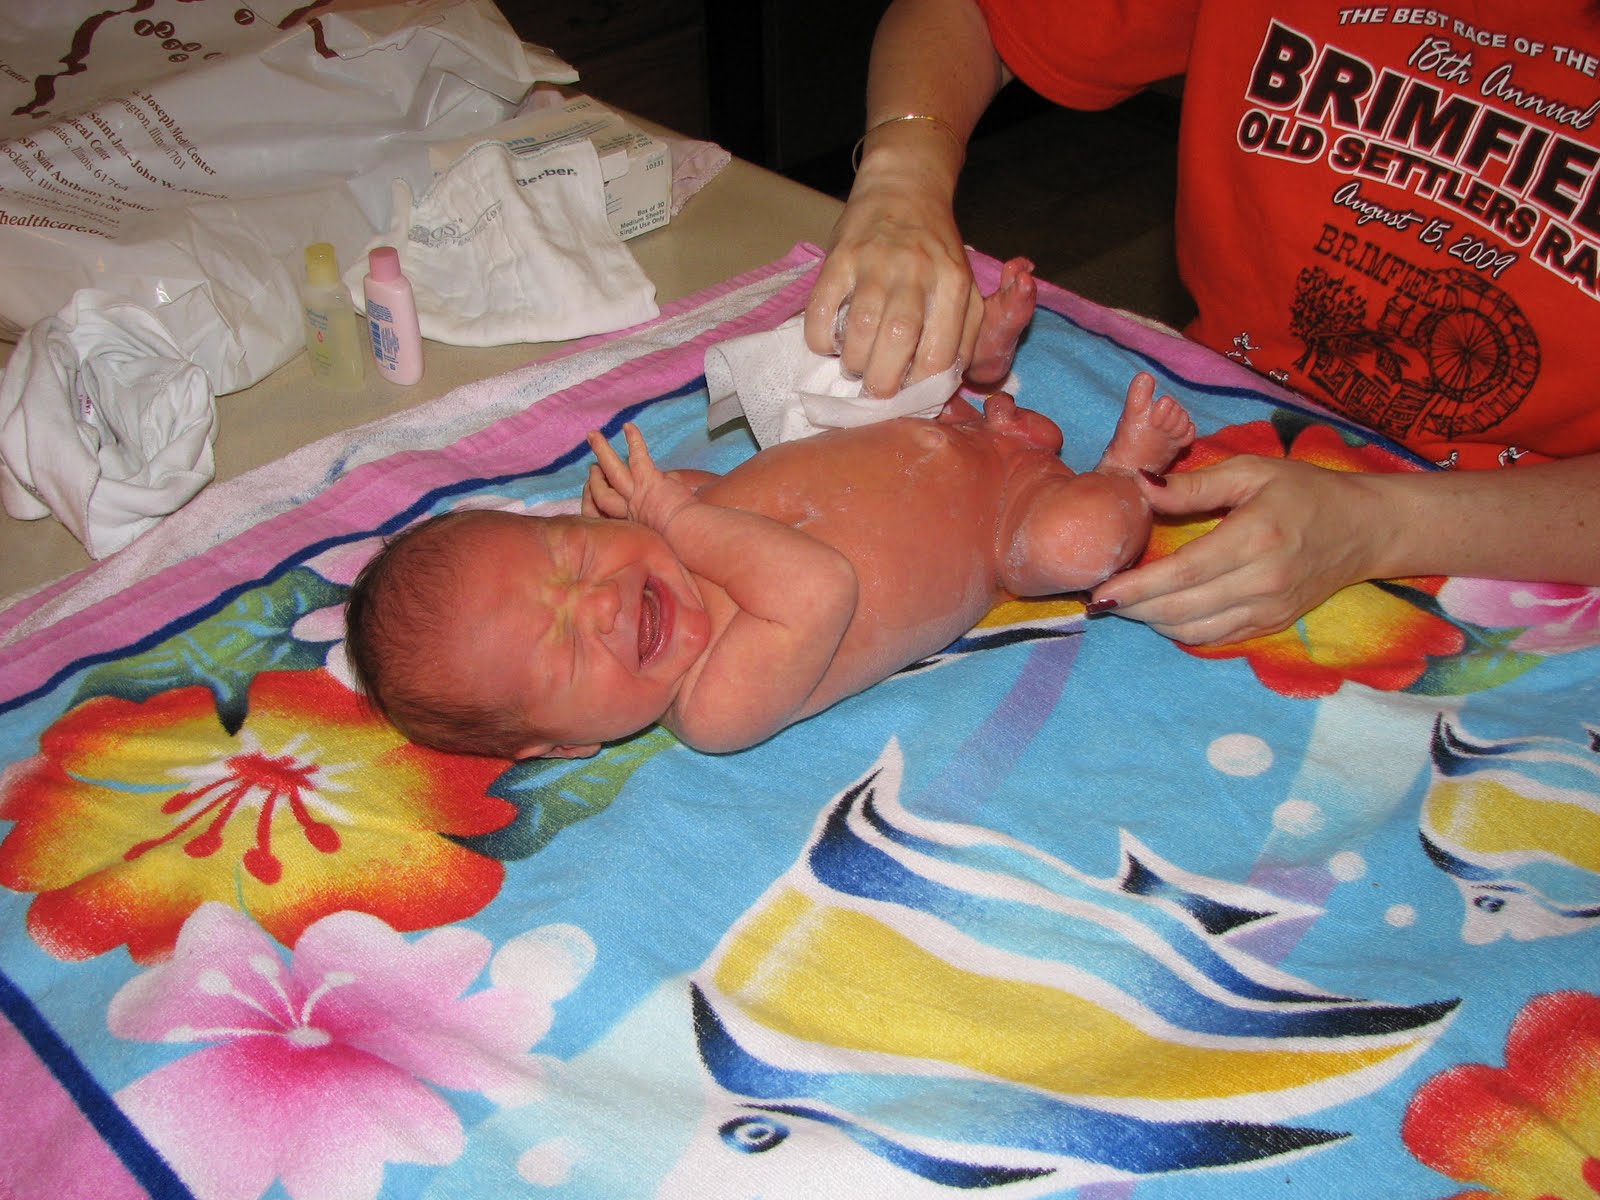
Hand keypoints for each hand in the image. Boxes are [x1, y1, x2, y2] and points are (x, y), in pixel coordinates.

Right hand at [583, 424, 697, 533]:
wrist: (688, 535)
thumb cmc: (680, 538)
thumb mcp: (661, 532)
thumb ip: (660, 513)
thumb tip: (672, 486)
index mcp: (628, 525)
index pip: (601, 514)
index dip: (594, 503)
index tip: (593, 496)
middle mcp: (627, 511)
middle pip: (599, 494)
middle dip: (593, 480)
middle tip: (591, 469)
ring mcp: (635, 494)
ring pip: (611, 470)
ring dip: (602, 450)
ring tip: (592, 435)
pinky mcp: (648, 479)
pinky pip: (637, 455)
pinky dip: (634, 439)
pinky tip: (628, 426)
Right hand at [804, 171, 983, 399]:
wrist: (904, 188)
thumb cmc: (935, 249)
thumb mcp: (965, 284)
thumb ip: (966, 331)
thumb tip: (948, 383)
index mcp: (953, 284)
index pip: (939, 354)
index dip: (921, 387)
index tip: (908, 393)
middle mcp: (916, 272)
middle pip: (899, 340)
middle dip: (883, 382)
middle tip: (876, 389)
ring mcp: (875, 262)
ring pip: (860, 329)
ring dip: (853, 362)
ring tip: (855, 365)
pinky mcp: (840, 256)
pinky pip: (822, 309)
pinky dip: (821, 339)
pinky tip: (829, 344)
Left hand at [1090, 456, 1386, 644]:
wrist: (1365, 528)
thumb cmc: (1305, 491)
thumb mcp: (1251, 471)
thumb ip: (1194, 484)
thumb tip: (1141, 486)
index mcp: (1255, 538)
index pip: (1183, 572)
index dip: (1138, 585)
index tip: (1101, 588)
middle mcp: (1262, 581)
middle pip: (1181, 608)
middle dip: (1134, 607)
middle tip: (1102, 596)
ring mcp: (1268, 609)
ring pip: (1194, 631)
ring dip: (1152, 622)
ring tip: (1126, 604)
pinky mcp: (1272, 625)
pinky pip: (1214, 639)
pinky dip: (1181, 631)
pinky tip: (1161, 613)